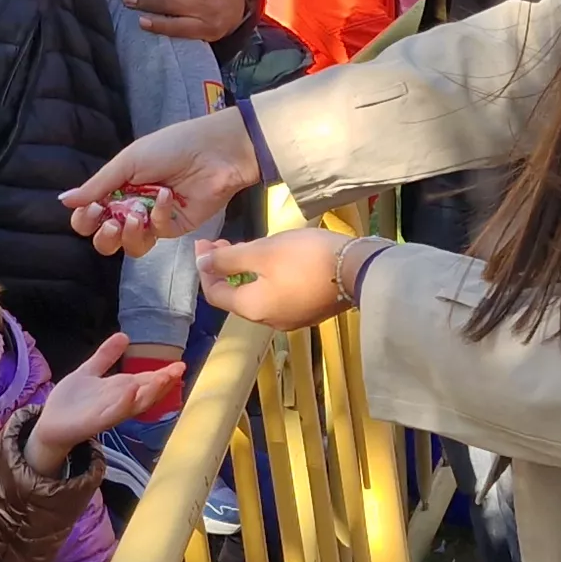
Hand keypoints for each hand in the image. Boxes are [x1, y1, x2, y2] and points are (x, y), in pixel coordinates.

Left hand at [33, 336, 185, 474]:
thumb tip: (124, 335)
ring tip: (163, 377)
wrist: (50, 424)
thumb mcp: (89, 371)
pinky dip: (124, 402)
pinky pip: (114, 412)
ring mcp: (110, 412)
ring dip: (150, 391)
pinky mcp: (96, 422)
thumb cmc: (71, 401)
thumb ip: (105, 355)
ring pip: (136, 402)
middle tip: (179, 369)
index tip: (180, 364)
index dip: (163, 373)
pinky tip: (131, 389)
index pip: (146, 379)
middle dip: (163, 382)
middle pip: (147, 391)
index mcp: (120, 390)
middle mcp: (120, 402)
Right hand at [63, 111, 263, 256]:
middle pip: (105, 239)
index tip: (92, 209)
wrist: (214, 152)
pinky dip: (159, 216)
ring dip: (127, 234)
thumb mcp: (128, 162)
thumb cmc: (170, 147)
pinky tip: (167, 197)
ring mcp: (152, 220)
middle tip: (110, 221)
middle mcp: (130, 207)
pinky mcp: (174, 228)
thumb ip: (97, 185)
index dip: (85, 219)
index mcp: (116, 188)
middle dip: (103, 235)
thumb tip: (63, 201)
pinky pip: (156, 234)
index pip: (89, 215)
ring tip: (134, 217)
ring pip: (129, 246)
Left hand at [193, 229, 356, 329]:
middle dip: (225, 268)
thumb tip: (201, 263)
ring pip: (258, 295)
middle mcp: (268, 321)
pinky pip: (278, 296)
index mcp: (253, 308)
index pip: (214, 294)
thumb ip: (228, 259)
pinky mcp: (309, 311)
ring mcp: (291, 318)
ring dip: (246, 273)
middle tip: (223, 240)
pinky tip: (274, 260)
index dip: (205, 268)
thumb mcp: (262, 252)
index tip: (204, 243)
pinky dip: (267, 279)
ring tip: (248, 246)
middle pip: (236, 296)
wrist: (359, 269)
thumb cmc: (304, 258)